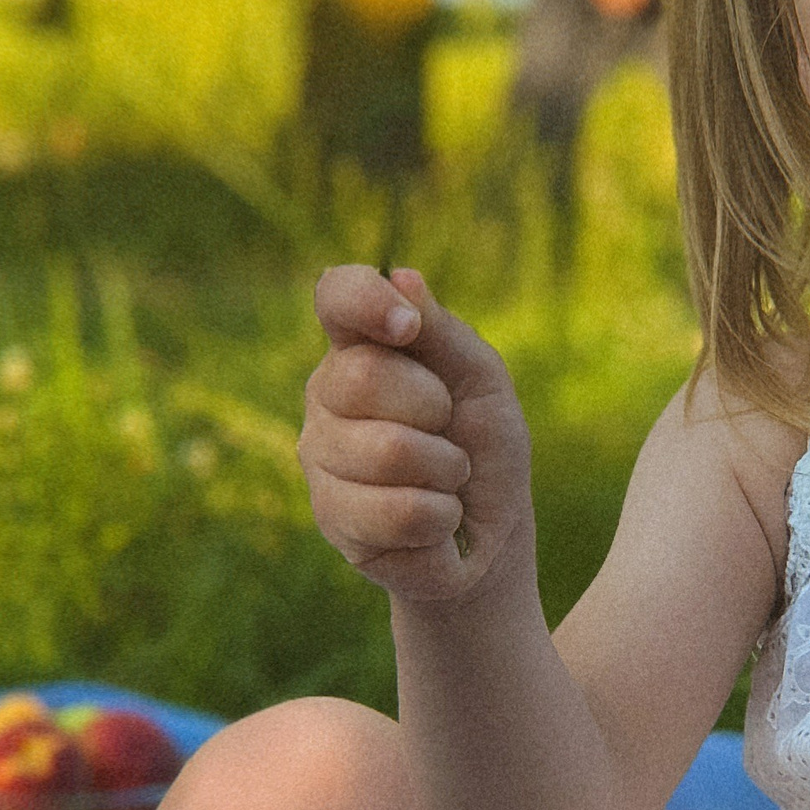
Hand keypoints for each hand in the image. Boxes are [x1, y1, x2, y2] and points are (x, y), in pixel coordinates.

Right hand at [301, 266, 530, 599]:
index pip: (336, 296)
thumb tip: (402, 276)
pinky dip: (440, 516)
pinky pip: (398, 510)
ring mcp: (320, 457)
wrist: (490, 533)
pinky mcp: (332, 518)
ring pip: (387, 451)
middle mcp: (326, 396)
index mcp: (361, 347)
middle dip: (432, 408)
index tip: (406, 326)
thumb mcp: (480, 380)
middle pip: (364, 376)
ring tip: (444, 481)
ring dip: (445, 470)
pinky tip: (433, 520)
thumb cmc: (483, 448)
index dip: (365, 300)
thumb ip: (443, 331)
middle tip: (447, 431)